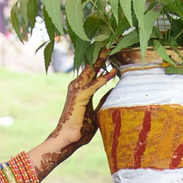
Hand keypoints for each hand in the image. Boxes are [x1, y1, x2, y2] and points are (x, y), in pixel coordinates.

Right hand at [36, 56, 115, 176]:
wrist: (68, 139)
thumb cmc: (80, 129)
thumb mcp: (97, 113)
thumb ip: (103, 101)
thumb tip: (113, 92)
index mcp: (82, 91)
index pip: (92, 73)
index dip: (101, 63)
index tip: (110, 53)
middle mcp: (77, 88)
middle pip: (90, 68)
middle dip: (100, 56)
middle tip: (110, 43)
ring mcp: (77, 91)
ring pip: (91, 71)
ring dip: (101, 61)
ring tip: (110, 49)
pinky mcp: (80, 96)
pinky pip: (95, 84)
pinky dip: (105, 78)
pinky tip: (113, 71)